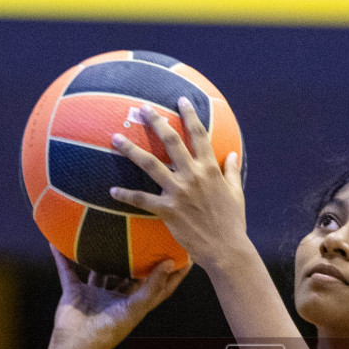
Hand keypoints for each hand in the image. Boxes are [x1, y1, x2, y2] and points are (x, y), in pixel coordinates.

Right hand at [49, 248, 188, 348]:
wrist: (76, 346)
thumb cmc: (107, 331)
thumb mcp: (134, 308)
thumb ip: (151, 286)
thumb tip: (169, 264)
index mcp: (134, 303)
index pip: (158, 285)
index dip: (172, 273)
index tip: (185, 256)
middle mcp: (116, 297)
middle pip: (130, 273)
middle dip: (138, 256)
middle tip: (146, 234)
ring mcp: (95, 293)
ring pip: (100, 268)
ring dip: (101, 253)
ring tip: (106, 231)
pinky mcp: (75, 291)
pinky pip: (68, 269)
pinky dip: (62, 257)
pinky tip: (57, 242)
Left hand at [109, 98, 247, 271]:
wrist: (226, 249)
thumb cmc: (233, 222)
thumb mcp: (237, 193)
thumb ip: (232, 171)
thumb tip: (233, 155)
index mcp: (210, 168)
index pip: (199, 134)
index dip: (189, 114)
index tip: (180, 99)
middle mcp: (193, 175)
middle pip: (171, 141)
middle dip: (156, 122)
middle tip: (141, 108)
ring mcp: (179, 192)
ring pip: (150, 165)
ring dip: (131, 149)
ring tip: (115, 137)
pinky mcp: (168, 210)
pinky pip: (142, 200)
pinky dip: (126, 195)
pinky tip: (112, 191)